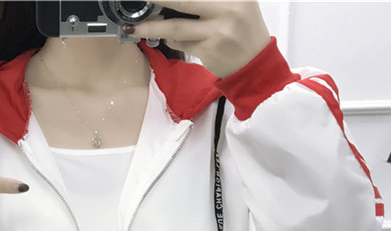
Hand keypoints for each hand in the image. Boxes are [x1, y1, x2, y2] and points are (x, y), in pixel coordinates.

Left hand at [127, 1, 270, 78]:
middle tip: (141, 0)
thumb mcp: (237, 3)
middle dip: (159, 0)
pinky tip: (168, 37)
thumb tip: (175, 3)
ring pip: (176, 27)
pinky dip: (171, 39)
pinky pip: (182, 43)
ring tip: (135, 27)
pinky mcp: (208, 51)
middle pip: (184, 1)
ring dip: (153, 26)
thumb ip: (211, 0)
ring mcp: (217, 31)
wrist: (255, 64)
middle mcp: (227, 9)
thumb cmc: (243, 29)